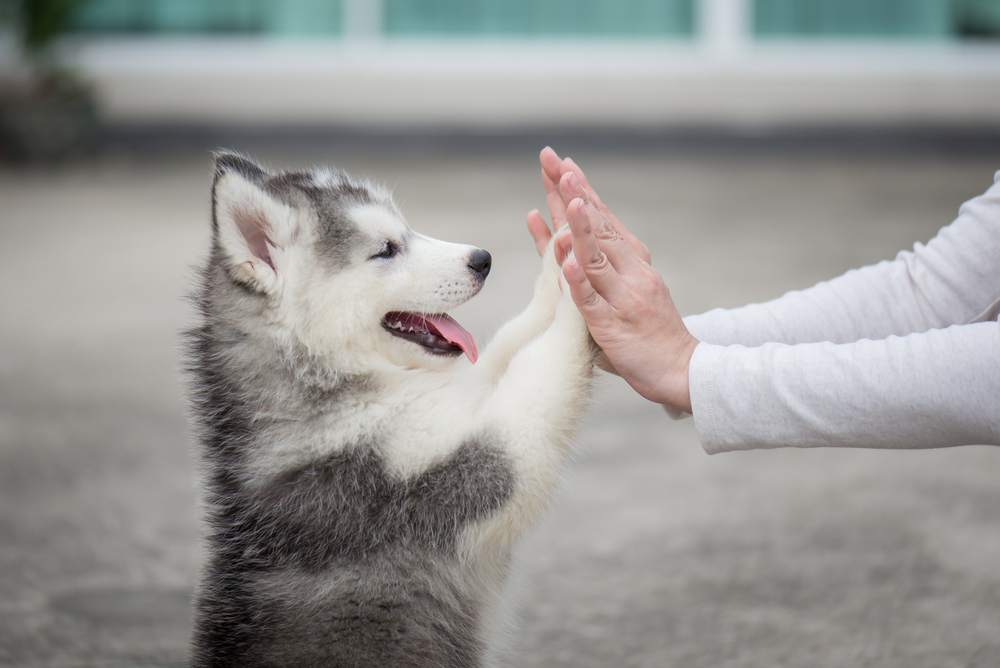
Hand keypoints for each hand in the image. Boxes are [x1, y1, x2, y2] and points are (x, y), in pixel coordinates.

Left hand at [525, 148, 697, 412]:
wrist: (683, 369)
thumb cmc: (649, 332)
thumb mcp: (626, 291)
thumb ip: (598, 269)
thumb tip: (568, 245)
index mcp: (632, 262)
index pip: (602, 219)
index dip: (581, 191)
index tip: (562, 164)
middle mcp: (630, 272)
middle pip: (596, 226)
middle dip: (573, 193)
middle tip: (554, 161)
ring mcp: (622, 297)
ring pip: (596, 257)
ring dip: (580, 226)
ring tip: (565, 198)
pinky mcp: (612, 325)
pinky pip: (591, 301)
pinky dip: (578, 281)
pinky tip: (566, 262)